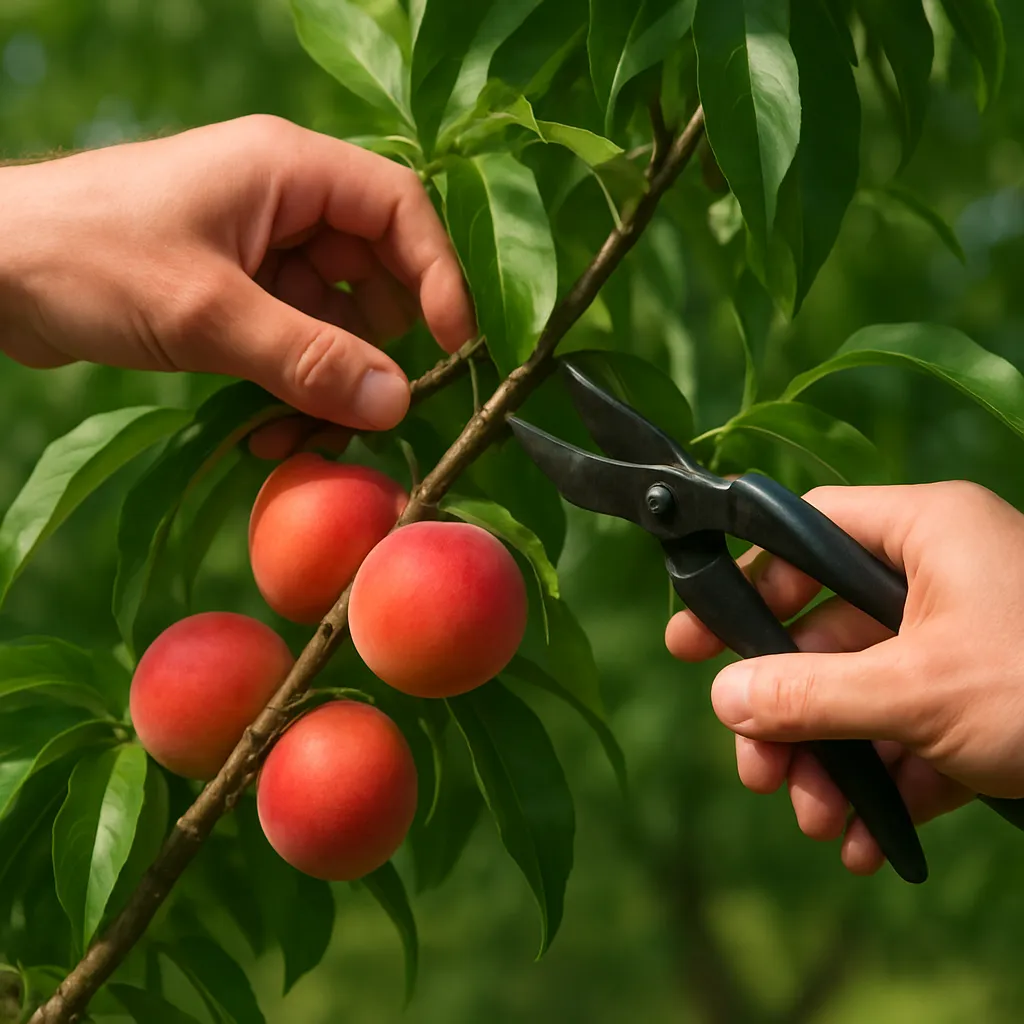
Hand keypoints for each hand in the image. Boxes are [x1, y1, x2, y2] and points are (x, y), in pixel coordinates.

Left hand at [0, 115, 474, 434]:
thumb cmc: (89, 260)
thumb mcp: (209, 312)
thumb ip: (310, 359)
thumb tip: (398, 403)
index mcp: (289, 170)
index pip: (401, 209)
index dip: (438, 276)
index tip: (453, 347)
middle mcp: (285, 204)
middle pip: (376, 272)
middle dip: (376, 347)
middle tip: (369, 409)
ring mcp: (260, 251)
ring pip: (336, 320)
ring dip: (329, 382)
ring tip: (297, 435)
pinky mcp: (235, 293)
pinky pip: (295, 342)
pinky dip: (292, 387)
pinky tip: (265, 430)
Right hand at [665, 481, 1023, 875]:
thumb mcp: (919, 691)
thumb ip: (811, 693)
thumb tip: (724, 699)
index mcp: (925, 532)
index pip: (804, 536)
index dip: (744, 584)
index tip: (693, 639)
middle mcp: (941, 578)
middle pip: (826, 633)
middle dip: (787, 711)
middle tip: (753, 766)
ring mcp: (967, 643)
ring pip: (867, 693)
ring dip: (832, 761)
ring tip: (816, 821)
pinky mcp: (990, 703)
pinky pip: (915, 734)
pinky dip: (887, 784)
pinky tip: (866, 840)